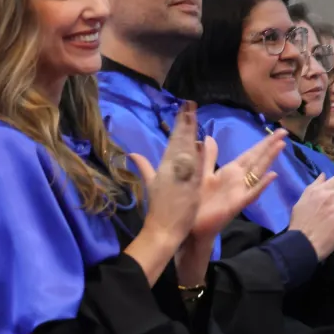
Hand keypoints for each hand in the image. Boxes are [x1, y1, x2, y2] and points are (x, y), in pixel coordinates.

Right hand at [129, 102, 203, 249]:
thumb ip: (144, 167)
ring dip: (190, 133)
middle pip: (179, 142)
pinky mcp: (189, 188)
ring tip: (194, 115)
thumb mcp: (150, 184)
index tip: (184, 110)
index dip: (179, 125)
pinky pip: (194, 170)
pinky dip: (197, 157)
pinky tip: (200, 143)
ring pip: (186, 152)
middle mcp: (170, 169)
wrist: (161, 230)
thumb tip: (132, 153)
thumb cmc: (158, 208)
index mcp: (163, 167)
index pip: (173, 142)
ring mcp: (180, 178)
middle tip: (190, 104)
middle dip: (185, 123)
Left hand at [188, 130, 285, 241]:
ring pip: (258, 172)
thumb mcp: (202, 174)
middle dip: (270, 145)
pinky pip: (252, 193)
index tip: (275, 131)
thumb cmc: (199, 201)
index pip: (250, 154)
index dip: (262, 143)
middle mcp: (239, 179)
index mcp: (230, 171)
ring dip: (269, 159)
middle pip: (257, 159)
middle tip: (284, 132)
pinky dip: (262, 185)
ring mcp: (240, 191)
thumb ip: (208, 157)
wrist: (193, 225)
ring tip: (281, 145)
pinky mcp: (237, 204)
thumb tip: (208, 137)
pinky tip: (272, 176)